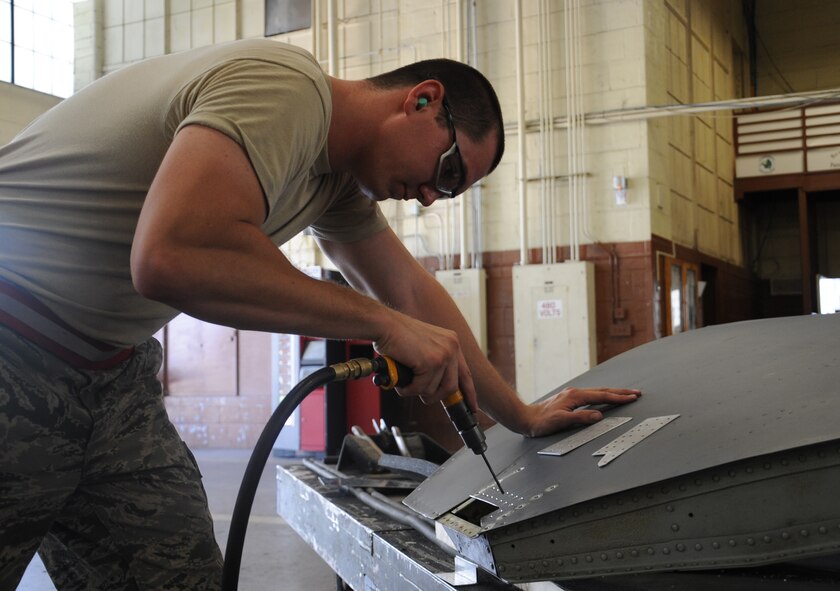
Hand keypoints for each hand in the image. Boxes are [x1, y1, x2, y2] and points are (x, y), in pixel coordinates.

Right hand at [373, 313, 477, 410]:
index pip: (466, 374)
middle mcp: (452, 347)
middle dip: (436, 396)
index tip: (472, 406)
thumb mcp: (425, 346)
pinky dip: (408, 390)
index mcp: (452, 342)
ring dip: (417, 391)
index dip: (469, 392)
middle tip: (423, 397)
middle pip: (452, 387)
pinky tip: (401, 382)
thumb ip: (435, 363)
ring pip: (434, 390)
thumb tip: (438, 389)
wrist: (384, 324)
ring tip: (406, 382)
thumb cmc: (397, 335)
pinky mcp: (431, 362)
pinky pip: (421, 388)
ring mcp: (443, 355)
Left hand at [519, 386, 640, 437]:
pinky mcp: (569, 399)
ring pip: (597, 392)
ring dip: (612, 393)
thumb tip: (598, 415)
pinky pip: (591, 395)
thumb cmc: (541, 422)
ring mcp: (572, 394)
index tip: (632, 397)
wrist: (526, 418)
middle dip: (620, 392)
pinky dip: (602, 395)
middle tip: (636, 393)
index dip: (618, 397)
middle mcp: (574, 392)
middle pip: (602, 391)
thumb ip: (580, 418)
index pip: (602, 396)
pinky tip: (604, 397)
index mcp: (575, 396)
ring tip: (625, 394)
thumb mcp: (560, 421)